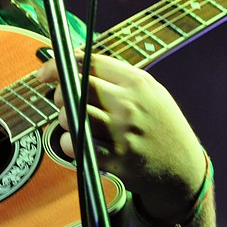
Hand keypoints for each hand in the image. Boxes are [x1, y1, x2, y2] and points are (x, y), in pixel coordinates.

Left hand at [37, 54, 205, 221]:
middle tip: (61, 99)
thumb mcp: (150, 91)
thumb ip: (116, 75)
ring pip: (71, 115)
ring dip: (64, 118)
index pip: (89, 63)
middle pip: (77, 87)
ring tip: (76, 122)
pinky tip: (78, 142)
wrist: (182, 167)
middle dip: (59, 91)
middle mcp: (129, 105)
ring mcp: (121, 133)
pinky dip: (69, 142)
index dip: (58, 65)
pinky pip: (75, 145)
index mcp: (137, 83)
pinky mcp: (115, 160)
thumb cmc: (159, 125)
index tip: (44, 73)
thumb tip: (73, 60)